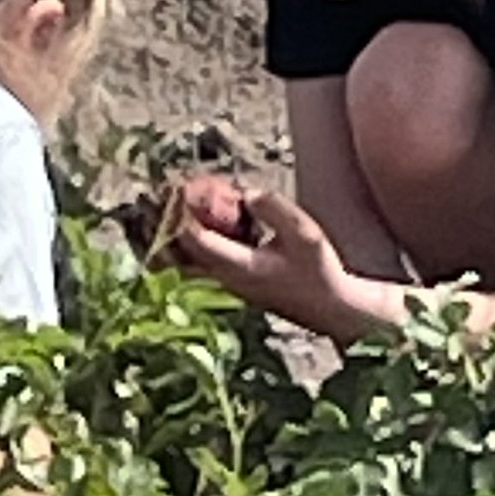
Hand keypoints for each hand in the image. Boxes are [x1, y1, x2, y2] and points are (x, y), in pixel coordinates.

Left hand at [168, 183, 371, 339]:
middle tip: (164, 196)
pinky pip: (197, 264)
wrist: (329, 307)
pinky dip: (190, 243)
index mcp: (240, 267)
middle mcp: (225, 280)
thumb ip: (276, 210)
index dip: (183, 212)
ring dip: (174, 235)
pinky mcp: (230, 285)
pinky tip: (199, 221)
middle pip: (177, 255)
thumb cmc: (319, 271)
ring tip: (172, 206)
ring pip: (183, 263)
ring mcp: (225, 286)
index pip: (195, 240)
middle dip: (166, 224)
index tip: (182, 188)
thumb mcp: (306, 234)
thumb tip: (246, 194)